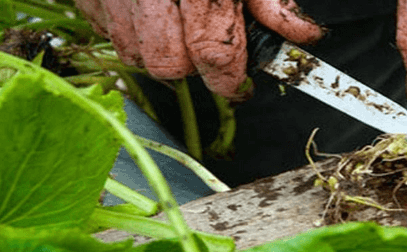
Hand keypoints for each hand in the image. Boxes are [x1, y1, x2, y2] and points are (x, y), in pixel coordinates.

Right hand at [74, 0, 323, 98]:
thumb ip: (270, 0)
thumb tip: (303, 37)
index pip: (213, 53)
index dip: (228, 81)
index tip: (238, 87)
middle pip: (167, 63)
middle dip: (190, 68)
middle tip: (205, 49)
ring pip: (132, 52)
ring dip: (156, 51)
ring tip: (174, 27)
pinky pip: (103, 28)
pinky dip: (127, 29)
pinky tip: (146, 11)